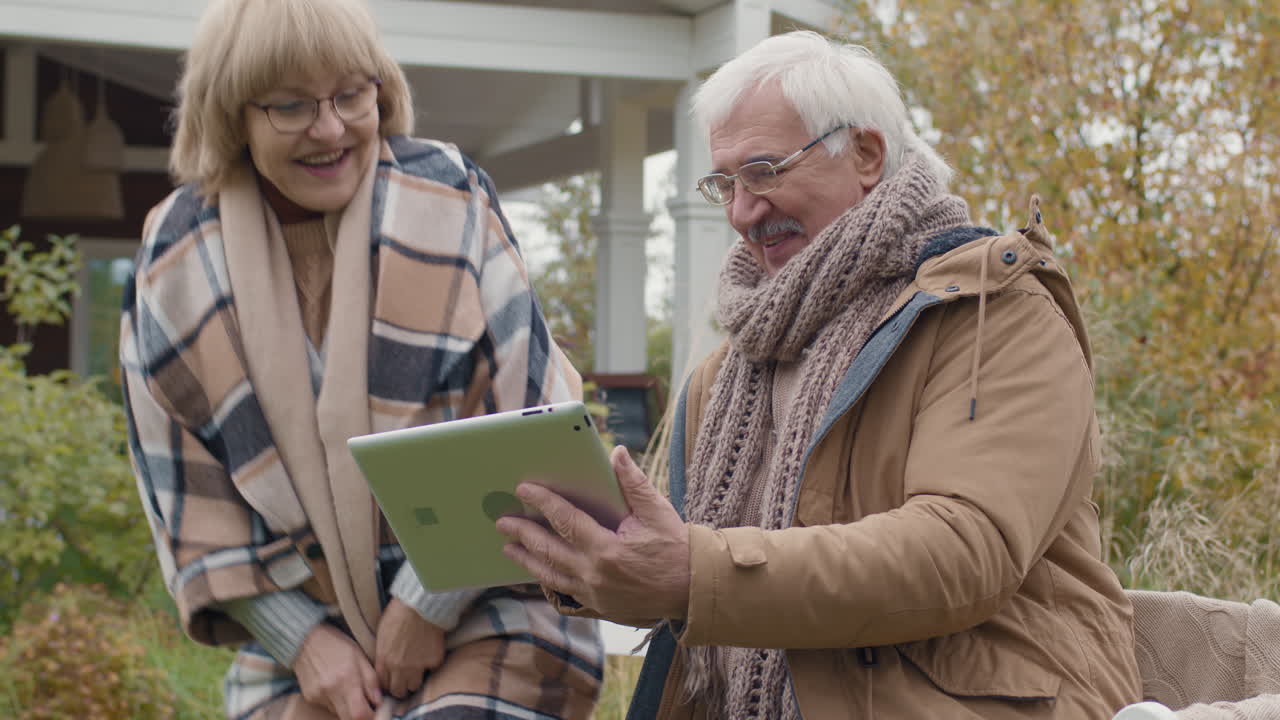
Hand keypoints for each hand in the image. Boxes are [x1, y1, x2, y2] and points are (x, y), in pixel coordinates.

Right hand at [294, 623, 380, 719]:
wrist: (305, 639)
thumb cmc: (337, 644)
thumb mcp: (360, 656)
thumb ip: (371, 680)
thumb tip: (379, 702)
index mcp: (346, 680)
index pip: (359, 715)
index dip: (371, 716)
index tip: (376, 710)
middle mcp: (330, 692)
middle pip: (348, 719)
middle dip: (360, 715)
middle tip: (366, 704)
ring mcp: (318, 697)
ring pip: (339, 713)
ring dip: (348, 707)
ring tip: (349, 688)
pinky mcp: (310, 698)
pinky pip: (328, 707)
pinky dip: (336, 701)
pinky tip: (335, 685)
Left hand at [374, 598, 445, 698]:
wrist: (420, 605)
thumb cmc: (398, 613)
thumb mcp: (382, 634)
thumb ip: (383, 653)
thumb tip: (384, 663)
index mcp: (384, 659)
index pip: (383, 684)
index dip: (387, 682)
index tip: (391, 680)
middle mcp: (399, 667)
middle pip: (398, 691)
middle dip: (400, 687)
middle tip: (404, 680)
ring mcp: (417, 666)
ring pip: (414, 686)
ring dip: (414, 680)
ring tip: (416, 670)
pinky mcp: (433, 661)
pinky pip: (431, 670)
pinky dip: (430, 664)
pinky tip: (429, 653)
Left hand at [497, 445, 690, 619]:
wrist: (691, 589)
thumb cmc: (675, 547)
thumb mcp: (657, 511)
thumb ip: (633, 483)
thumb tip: (616, 453)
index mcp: (607, 549)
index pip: (566, 520)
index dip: (543, 503)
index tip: (523, 490)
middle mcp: (595, 574)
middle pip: (548, 550)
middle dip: (523, 534)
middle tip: (503, 521)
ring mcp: (594, 594)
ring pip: (551, 574)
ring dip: (527, 559)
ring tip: (508, 548)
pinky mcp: (598, 606)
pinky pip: (564, 591)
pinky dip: (547, 578)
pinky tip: (537, 569)